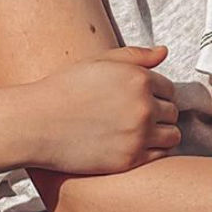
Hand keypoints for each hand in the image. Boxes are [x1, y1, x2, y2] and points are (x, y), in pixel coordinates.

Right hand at [28, 45, 180, 174]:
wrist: (38, 123)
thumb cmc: (66, 88)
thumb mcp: (100, 61)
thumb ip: (136, 55)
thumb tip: (164, 52)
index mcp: (139, 79)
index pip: (168, 88)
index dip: (155, 93)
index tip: (138, 98)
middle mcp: (144, 107)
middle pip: (173, 112)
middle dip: (159, 112)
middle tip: (136, 115)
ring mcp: (138, 135)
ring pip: (172, 135)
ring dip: (161, 133)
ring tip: (138, 131)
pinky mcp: (130, 160)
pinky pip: (160, 156)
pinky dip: (152, 151)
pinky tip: (133, 145)